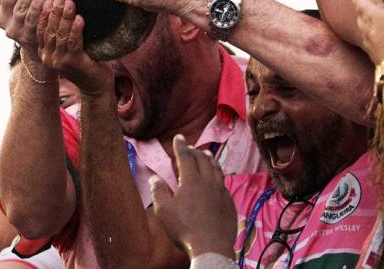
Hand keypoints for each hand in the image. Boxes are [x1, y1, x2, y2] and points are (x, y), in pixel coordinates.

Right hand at [36, 0, 111, 95]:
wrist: (95, 85)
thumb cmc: (84, 60)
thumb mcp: (68, 46)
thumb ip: (62, 32)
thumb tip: (62, 5)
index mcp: (44, 52)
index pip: (39, 29)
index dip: (43, 13)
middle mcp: (48, 57)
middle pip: (49, 30)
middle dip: (53, 11)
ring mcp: (60, 61)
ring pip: (60, 35)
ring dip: (65, 17)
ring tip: (69, 3)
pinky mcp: (74, 63)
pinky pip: (74, 43)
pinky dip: (76, 29)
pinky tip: (79, 18)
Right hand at [151, 135, 236, 258]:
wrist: (211, 246)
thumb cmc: (184, 228)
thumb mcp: (164, 211)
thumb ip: (158, 192)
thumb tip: (154, 178)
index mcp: (191, 180)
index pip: (186, 157)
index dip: (181, 146)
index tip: (179, 137)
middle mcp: (208, 181)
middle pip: (203, 160)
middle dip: (196, 151)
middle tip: (191, 148)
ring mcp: (221, 191)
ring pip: (217, 169)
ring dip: (210, 160)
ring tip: (207, 155)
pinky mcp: (229, 202)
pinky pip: (224, 184)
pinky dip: (218, 177)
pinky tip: (217, 181)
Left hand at [350, 0, 383, 63]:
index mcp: (371, 16)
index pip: (359, 1)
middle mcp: (366, 29)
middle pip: (360, 15)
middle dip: (360, 7)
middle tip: (361, 1)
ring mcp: (369, 43)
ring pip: (363, 29)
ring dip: (365, 21)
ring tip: (369, 18)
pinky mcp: (375, 54)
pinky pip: (369, 41)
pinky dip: (371, 35)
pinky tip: (378, 38)